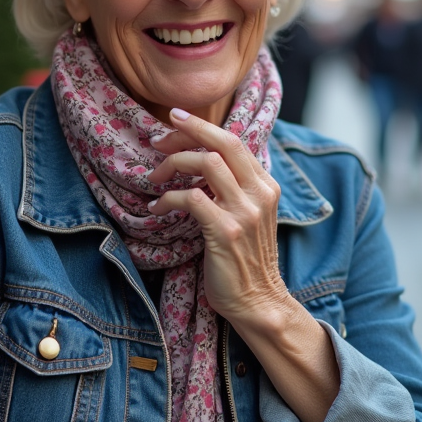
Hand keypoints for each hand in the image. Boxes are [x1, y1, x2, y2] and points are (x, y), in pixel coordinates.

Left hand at [147, 109, 290, 326]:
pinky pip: (191, 199)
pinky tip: (157, 207)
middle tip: (159, 139)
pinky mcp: (225, 231)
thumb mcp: (249, 216)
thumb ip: (235, 189)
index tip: (176, 119)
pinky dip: (168, 199)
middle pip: (223, 143)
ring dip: (173, 165)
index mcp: (266, 186)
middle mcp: (260, 193)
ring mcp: (244, 212)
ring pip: (206, 163)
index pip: (234, 141)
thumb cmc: (245, 260)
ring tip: (155, 178)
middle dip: (187, 132)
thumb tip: (204, 162)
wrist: (259, 302)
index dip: (202, 127)